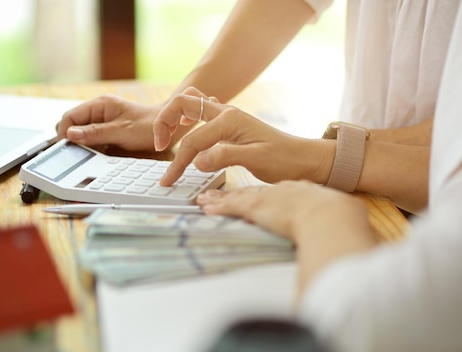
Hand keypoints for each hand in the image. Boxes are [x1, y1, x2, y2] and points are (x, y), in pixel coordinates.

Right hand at [56, 94, 161, 151]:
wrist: (166, 129)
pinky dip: (90, 147)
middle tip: (77, 154)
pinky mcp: (106, 130)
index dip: (64, 133)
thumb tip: (71, 134)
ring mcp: (101, 120)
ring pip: (80, 133)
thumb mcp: (121, 131)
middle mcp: (98, 110)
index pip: (69, 117)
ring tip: (89, 154)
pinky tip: (97, 154)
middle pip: (72, 125)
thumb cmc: (148, 126)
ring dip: (82, 144)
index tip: (66, 149)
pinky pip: (91, 139)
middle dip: (71, 139)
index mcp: (99, 104)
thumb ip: (95, 133)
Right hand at [153, 88, 334, 185]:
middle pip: (183, 103)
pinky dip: (187, 119)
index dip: (178, 162)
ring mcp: (227, 116)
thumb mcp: (255, 159)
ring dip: (174, 117)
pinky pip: (201, 113)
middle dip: (164, 122)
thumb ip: (224, 156)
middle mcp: (226, 113)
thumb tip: (196, 161)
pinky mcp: (229, 125)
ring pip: (191, 104)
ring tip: (165, 139)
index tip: (168, 180)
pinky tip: (184, 132)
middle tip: (158, 146)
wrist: (303, 158)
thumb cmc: (284, 159)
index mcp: (229, 120)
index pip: (193, 141)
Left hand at [197, 180, 367, 240]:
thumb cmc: (341, 218)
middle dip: (239, 194)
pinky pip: (233, 206)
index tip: (261, 196)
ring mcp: (270, 197)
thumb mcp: (341, 216)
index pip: (280, 193)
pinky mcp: (258, 207)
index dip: (268, 195)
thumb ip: (335, 223)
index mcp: (304, 192)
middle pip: (256, 191)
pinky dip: (218, 206)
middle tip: (225, 195)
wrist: (332, 215)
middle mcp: (284, 191)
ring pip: (240, 196)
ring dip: (221, 199)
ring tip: (207, 200)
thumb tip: (341, 234)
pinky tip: (207, 207)